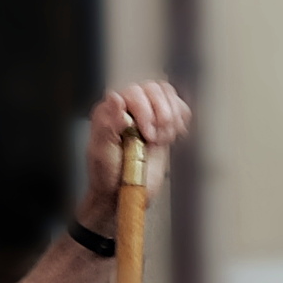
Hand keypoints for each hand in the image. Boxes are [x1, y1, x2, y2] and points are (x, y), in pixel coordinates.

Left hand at [78, 80, 192, 228]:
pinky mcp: (159, 124)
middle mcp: (126, 108)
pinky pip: (176, 105)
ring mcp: (144, 114)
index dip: (145, 111)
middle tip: (156, 139)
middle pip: (153, 89)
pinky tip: (175, 132)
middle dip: (161, 114)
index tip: (147, 135)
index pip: (134, 92)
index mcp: (109, 111)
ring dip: (171, 116)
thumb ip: (107, 124)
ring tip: (163, 138)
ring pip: (166, 94)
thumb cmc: (106, 176)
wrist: (119, 194)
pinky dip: (181, 117)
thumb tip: (115, 97)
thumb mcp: (102, 153)